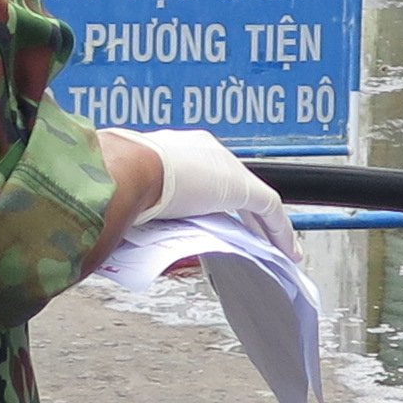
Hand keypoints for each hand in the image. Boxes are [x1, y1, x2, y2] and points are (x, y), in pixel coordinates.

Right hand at [100, 128, 300, 262]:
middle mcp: (205, 151)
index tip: (211, 221)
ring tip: (275, 249)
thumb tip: (122, 228)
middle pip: (233, 189)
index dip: (212, 201)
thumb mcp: (124, 192)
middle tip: (251, 237)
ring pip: (255, 201)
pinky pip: (269, 210)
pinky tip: (287, 252)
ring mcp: (224, 167)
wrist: (126, 168)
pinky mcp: (240, 186)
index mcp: (176, 149)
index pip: (204, 177)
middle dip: (243, 215)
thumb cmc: (115, 180)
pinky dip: (279, 231)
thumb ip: (134, 205)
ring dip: (266, 227)